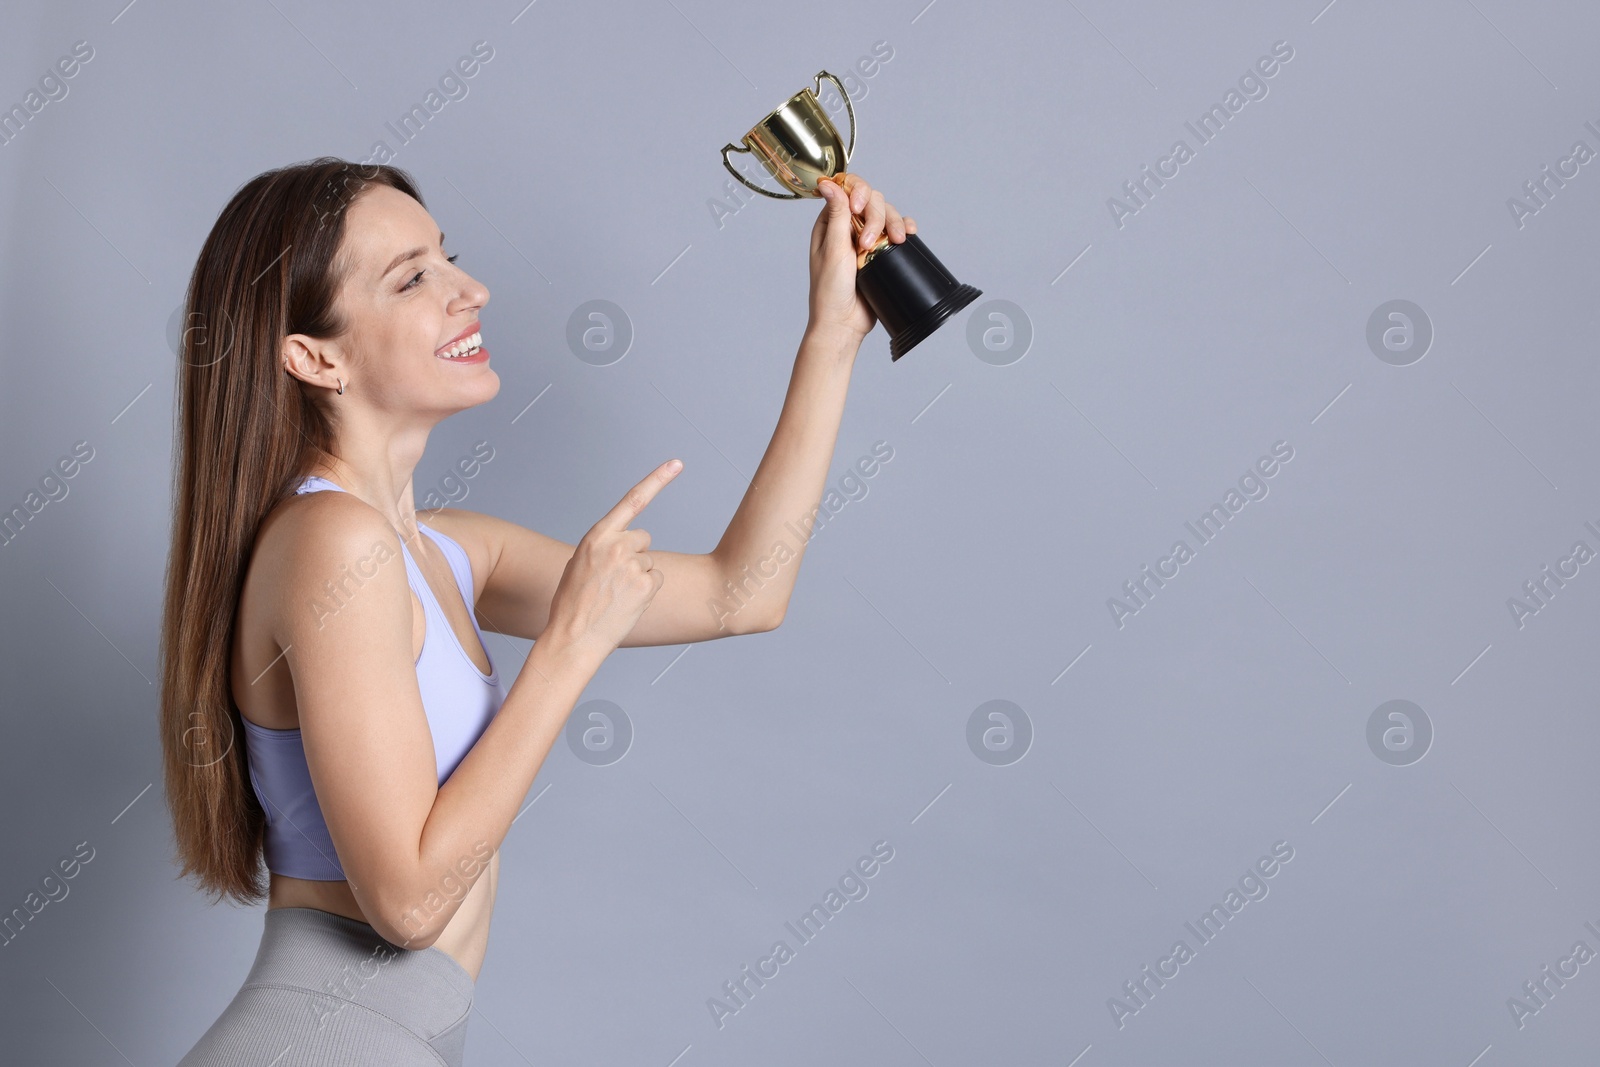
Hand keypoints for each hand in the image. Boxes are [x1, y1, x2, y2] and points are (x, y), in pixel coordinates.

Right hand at [543, 459, 681, 660]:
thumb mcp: (578, 564)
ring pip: (649, 563)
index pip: (632, 500)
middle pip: (643, 539)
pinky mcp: (646, 586)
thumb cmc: (572, 603)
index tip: (676, 464)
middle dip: (634, 554)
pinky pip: (655, 580)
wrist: (573, 636)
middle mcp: (617, 546)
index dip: (657, 480)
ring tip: (615, 595)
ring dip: (637, 577)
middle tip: (613, 579)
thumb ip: (602, 548)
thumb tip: (623, 546)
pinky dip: (645, 592)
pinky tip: (626, 603)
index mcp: (596, 537)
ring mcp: (633, 566)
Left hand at [808, 173, 915, 343]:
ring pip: (887, 214)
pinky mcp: (883, 251)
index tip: (860, 208)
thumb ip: (836, 215)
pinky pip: (898, 231)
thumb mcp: (833, 249)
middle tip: (870, 244)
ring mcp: (867, 238)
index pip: (848, 190)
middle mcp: (848, 226)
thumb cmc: (830, 290)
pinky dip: (906, 228)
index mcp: (830, 222)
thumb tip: (829, 183)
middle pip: (871, 201)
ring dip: (894, 223)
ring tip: (894, 243)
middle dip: (877, 217)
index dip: (858, 192)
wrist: (845, 322)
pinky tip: (908, 235)